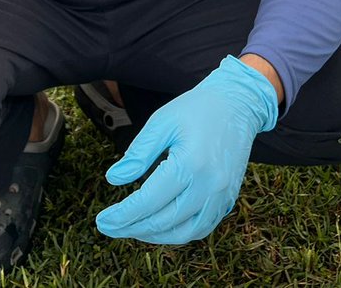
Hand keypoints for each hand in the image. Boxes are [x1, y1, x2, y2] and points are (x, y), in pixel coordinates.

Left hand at [95, 56, 278, 244]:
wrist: (237, 104)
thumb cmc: (196, 109)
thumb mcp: (161, 123)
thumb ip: (137, 154)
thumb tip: (113, 179)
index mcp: (191, 164)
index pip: (149, 201)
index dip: (123, 215)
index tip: (102, 220)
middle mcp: (210, 186)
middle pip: (164, 221)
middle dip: (132, 228)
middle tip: (108, 227)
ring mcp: (222, 196)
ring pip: (184, 232)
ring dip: (154, 236)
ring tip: (130, 228)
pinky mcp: (228, 199)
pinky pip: (201, 228)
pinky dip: (178, 232)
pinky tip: (159, 226)